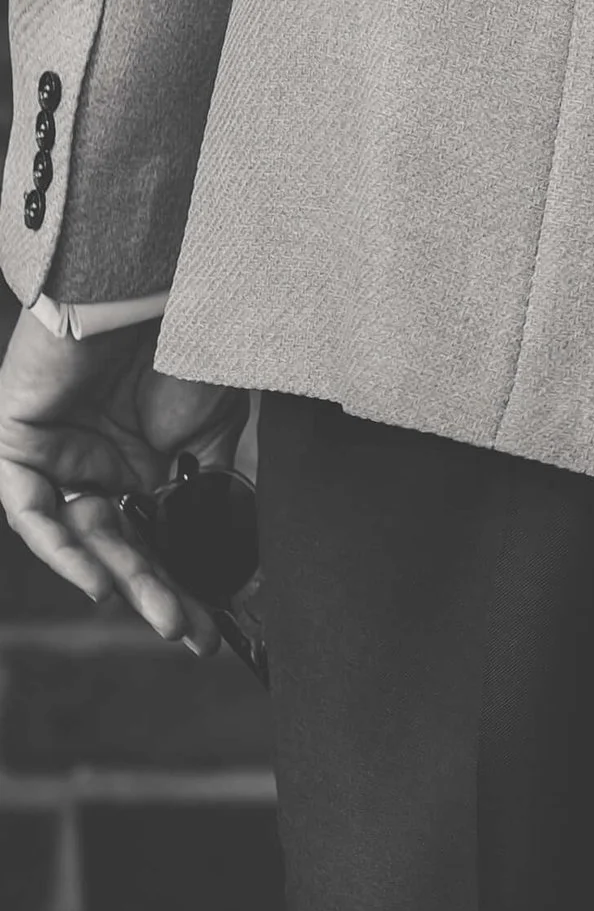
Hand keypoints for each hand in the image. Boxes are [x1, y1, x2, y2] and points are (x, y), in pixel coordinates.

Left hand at [0, 308, 245, 654]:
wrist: (150, 276)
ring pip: (83, 536)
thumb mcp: (221, 420)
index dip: (185, 580)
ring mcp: (57, 453)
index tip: (216, 623)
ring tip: (167, 616)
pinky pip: (31, 511)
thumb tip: (254, 550)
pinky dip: (61, 549)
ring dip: (124, 580)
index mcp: (142, 457)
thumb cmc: (191, 334)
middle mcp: (97, 462)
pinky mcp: (16, 440)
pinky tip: (98, 583)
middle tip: (195, 634)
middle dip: (161, 594)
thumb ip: (222, 478)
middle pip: (123, 545)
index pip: (158, 533)